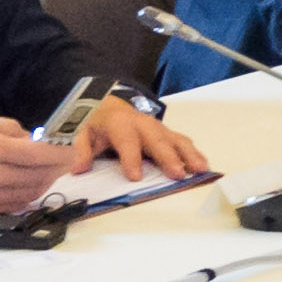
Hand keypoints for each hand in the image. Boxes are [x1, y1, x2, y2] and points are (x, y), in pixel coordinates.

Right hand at [0, 114, 76, 215]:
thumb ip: (11, 129)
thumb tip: (38, 139)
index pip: (36, 154)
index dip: (60, 152)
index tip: (71, 147)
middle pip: (39, 175)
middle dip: (59, 166)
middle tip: (67, 157)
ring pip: (32, 192)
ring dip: (48, 179)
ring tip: (51, 168)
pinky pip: (18, 204)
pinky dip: (31, 192)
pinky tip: (33, 181)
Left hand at [73, 95, 208, 185]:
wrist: (109, 104)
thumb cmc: (99, 123)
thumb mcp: (83, 132)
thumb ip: (82, 150)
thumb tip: (79, 168)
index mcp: (120, 124)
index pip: (127, 141)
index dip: (131, 158)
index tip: (135, 176)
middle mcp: (143, 124)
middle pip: (157, 141)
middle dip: (169, 158)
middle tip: (178, 174)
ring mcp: (157, 128)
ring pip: (175, 140)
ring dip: (188, 155)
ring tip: (200, 169)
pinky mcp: (166, 133)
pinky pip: (182, 141)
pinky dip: (194, 152)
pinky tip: (202, 164)